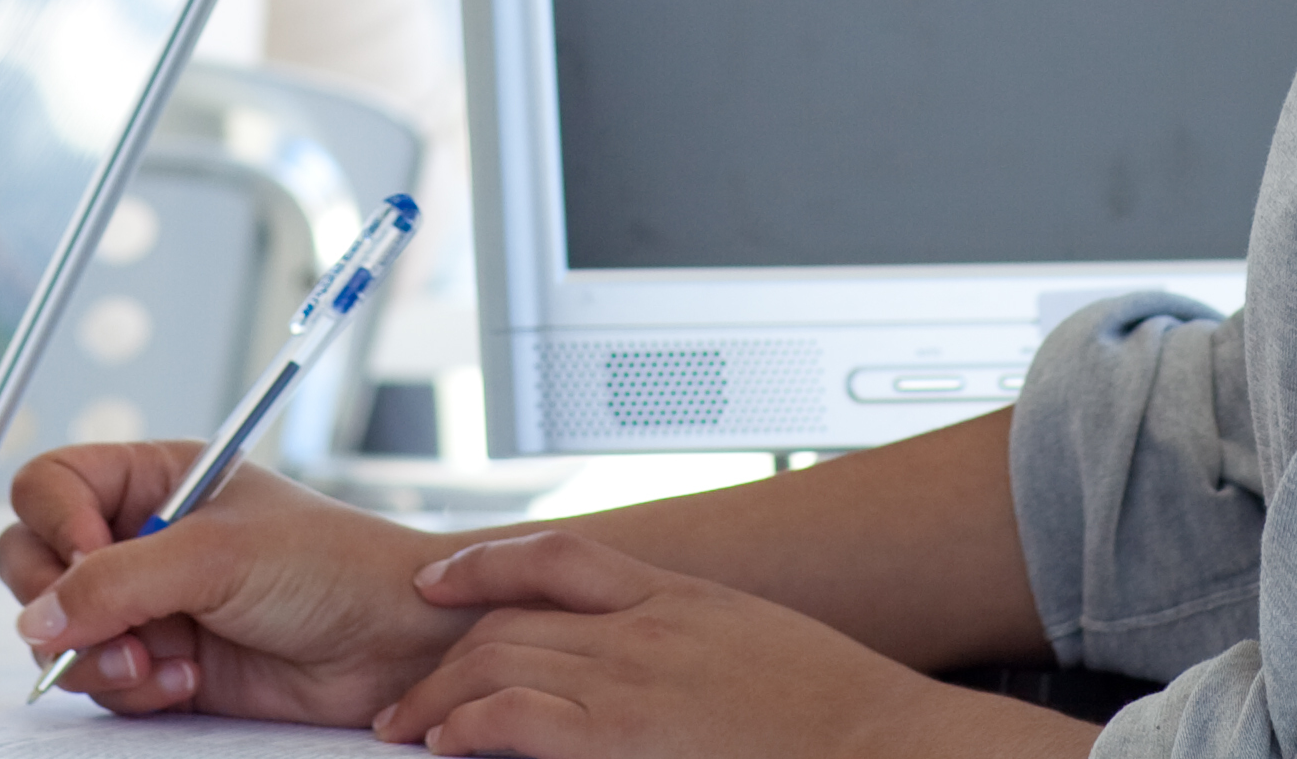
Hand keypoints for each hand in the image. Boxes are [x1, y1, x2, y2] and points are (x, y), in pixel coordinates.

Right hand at [0, 444, 471, 723]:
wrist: (392, 646)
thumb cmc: (328, 568)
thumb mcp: (216, 556)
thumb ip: (116, 583)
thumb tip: (35, 619)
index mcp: (152, 479)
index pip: (50, 486)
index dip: (54, 523)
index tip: (86, 556)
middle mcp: (139, 538)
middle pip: (33, 563)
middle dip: (62, 607)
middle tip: (116, 628)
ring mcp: (147, 604)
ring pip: (60, 634)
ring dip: (100, 658)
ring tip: (164, 664)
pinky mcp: (161, 663)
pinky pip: (102, 682)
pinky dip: (133, 690)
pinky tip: (186, 682)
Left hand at [380, 530, 1061, 756]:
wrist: (891, 741)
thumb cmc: (845, 714)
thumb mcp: (761, 650)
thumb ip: (700, 649)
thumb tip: (670, 680)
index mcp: (679, 598)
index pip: (556, 557)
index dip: (485, 566)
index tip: (440, 584)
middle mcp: (646, 625)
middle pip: (510, 614)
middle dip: (444, 652)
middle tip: (405, 694)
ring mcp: (635, 676)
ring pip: (501, 658)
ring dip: (440, 694)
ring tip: (405, 727)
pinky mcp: (630, 735)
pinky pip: (521, 714)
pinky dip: (472, 724)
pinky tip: (448, 743)